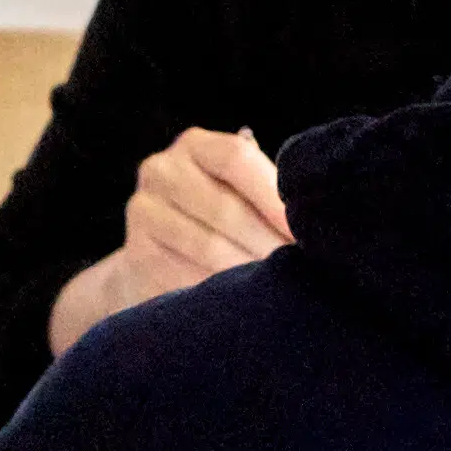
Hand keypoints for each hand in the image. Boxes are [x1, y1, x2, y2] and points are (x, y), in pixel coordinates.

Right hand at [43, 123, 293, 357]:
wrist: (154, 254)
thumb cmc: (214, 219)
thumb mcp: (235, 192)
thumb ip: (265, 192)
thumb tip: (315, 224)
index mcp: (194, 146)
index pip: (236, 158)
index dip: (273, 196)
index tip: (304, 231)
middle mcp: (161, 170)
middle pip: (224, 207)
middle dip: (267, 243)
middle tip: (298, 270)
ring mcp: (143, 212)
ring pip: (207, 247)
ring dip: (246, 273)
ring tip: (276, 290)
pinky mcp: (135, 255)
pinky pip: (184, 277)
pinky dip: (216, 293)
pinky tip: (239, 304)